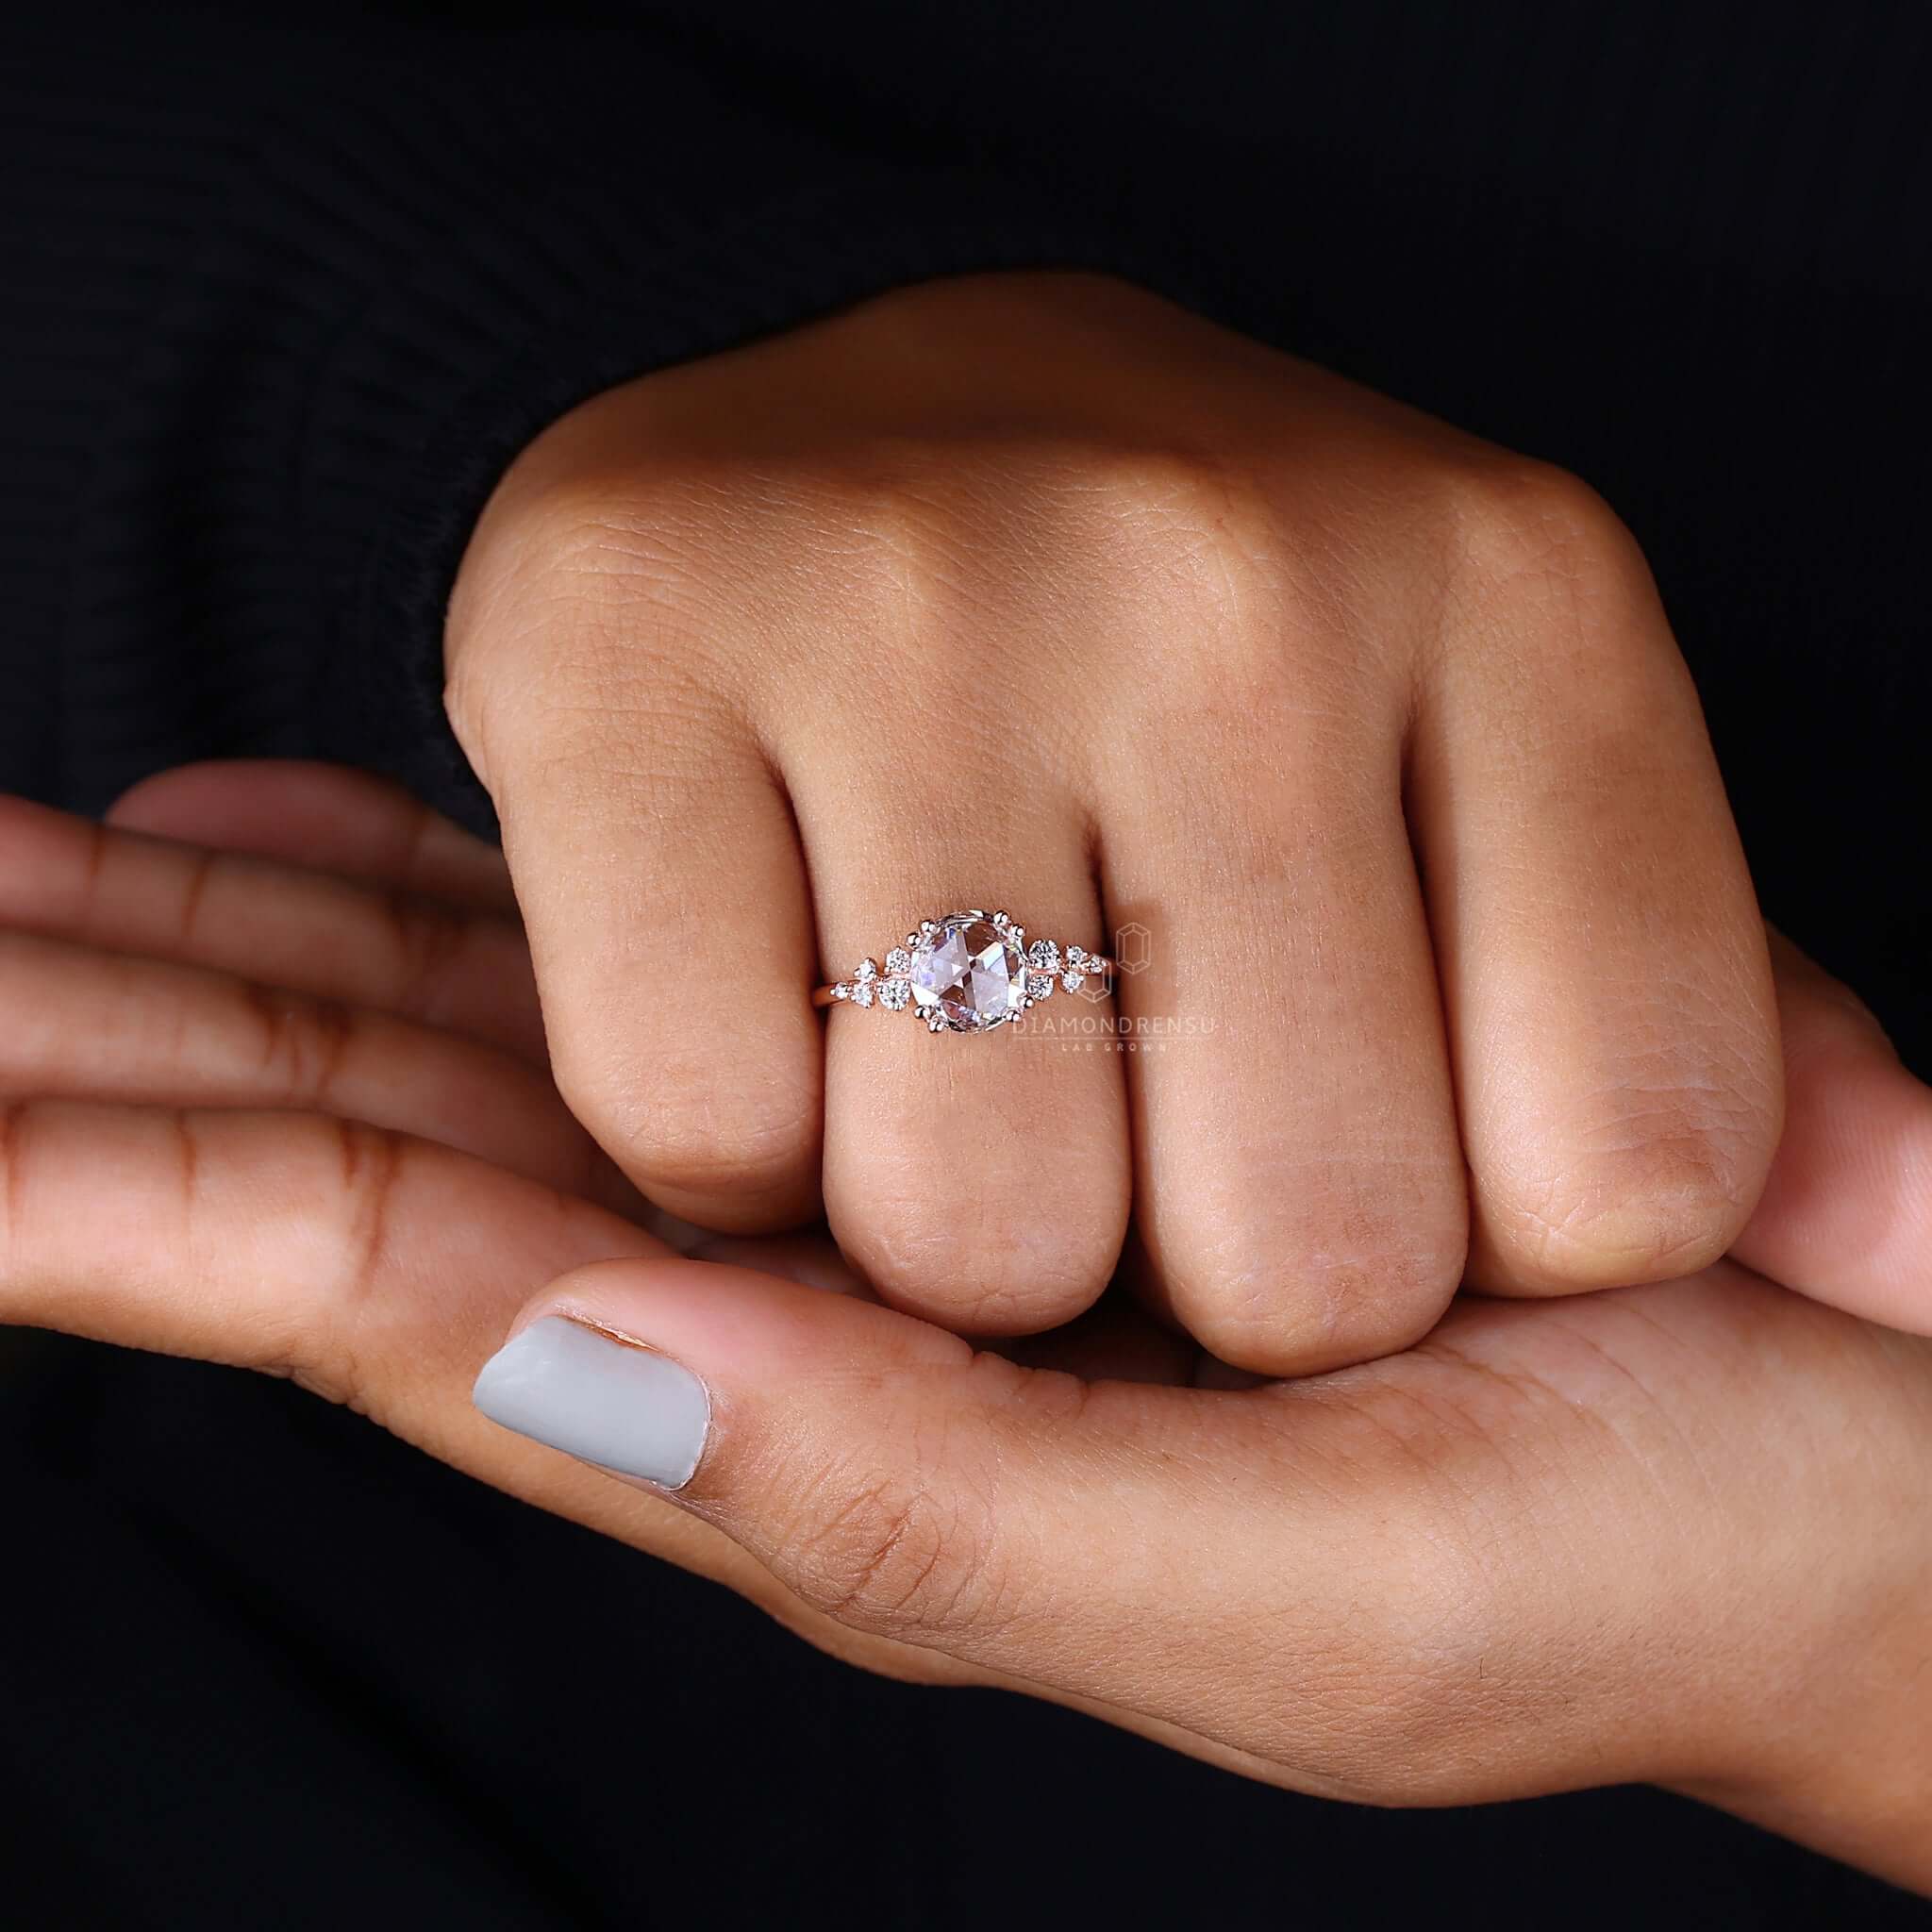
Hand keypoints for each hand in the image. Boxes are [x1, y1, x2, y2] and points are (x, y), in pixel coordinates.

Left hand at [4, 767, 1927, 1887]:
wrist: (1815, 1438)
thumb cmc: (1601, 1556)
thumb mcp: (1283, 1580)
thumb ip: (908, 1499)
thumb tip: (557, 1355)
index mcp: (814, 1442)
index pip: (386, 1279)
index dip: (123, 1184)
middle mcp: (798, 1289)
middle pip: (362, 1139)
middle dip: (98, 1051)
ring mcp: (867, 1155)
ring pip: (457, 1027)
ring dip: (216, 960)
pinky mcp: (986, 1048)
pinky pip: (628, 949)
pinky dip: (426, 902)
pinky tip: (280, 843)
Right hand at [444, 270, 1791, 1374]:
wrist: (828, 428)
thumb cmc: (1190, 682)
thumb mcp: (1501, 813)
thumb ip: (1707, 1044)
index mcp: (1527, 595)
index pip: (1631, 1174)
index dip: (1474, 1231)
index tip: (1350, 1106)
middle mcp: (1240, 566)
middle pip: (1302, 1254)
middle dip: (1192, 1256)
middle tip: (1113, 1081)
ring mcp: (919, 584)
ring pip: (982, 1229)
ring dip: (959, 1218)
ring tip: (932, 1032)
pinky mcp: (621, 638)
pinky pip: (705, 1135)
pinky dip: (732, 1140)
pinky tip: (760, 977)